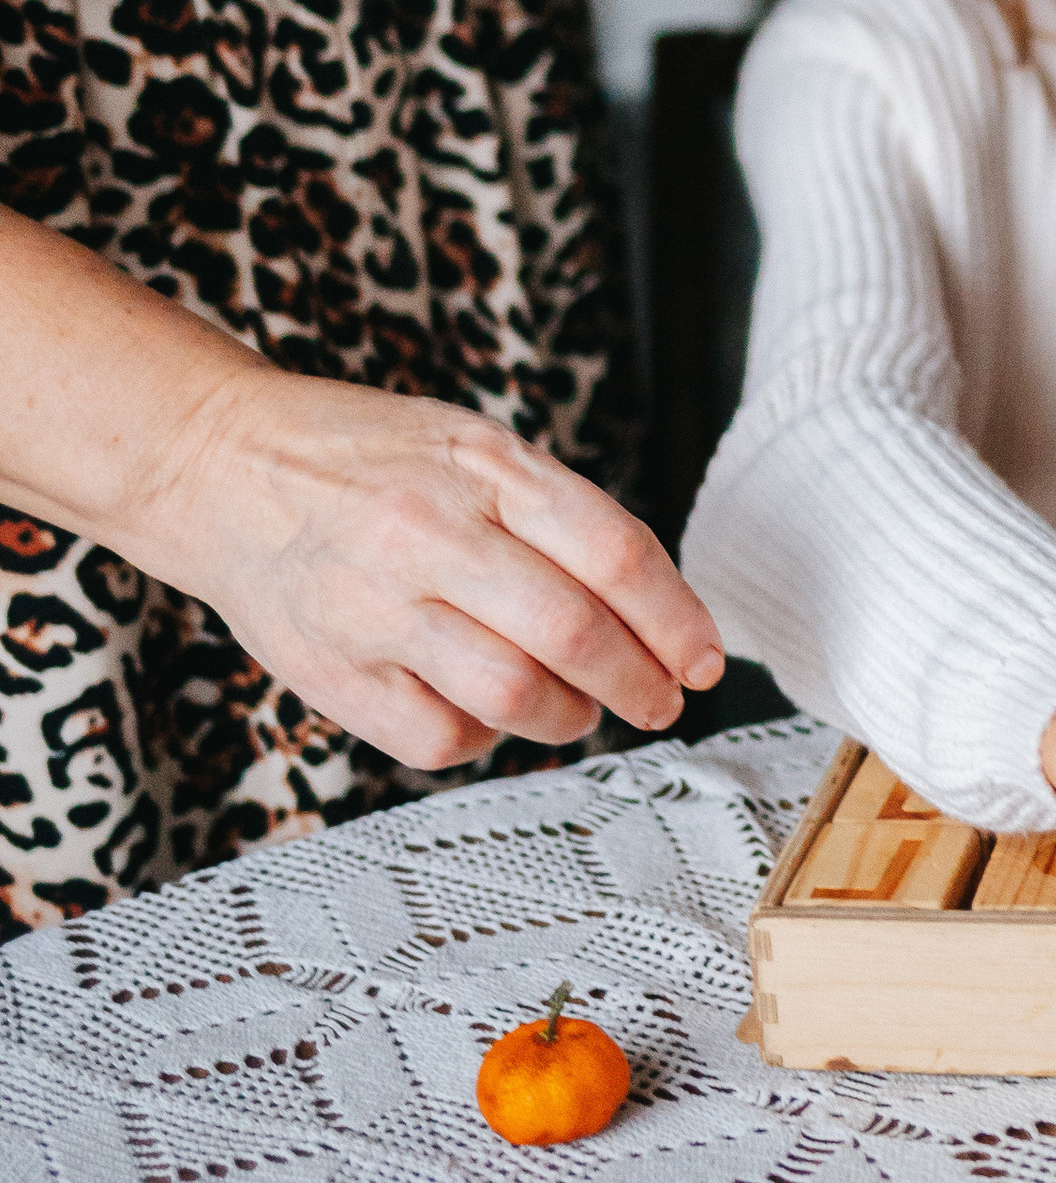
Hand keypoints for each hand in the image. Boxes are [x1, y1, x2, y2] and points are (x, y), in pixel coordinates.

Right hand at [138, 364, 725, 770]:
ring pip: (515, 697)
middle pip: (574, 634)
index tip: (704, 661)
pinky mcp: (332, 673)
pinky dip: (486, 738)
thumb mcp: (474, 443)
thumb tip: (658, 609)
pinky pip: (440, 739)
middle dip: (640, 683)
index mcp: (485, 465)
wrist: (222, 464)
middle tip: (660, 700)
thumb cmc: (368, 456)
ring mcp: (376, 607)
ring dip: (570, 716)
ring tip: (579, 705)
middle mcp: (432, 533)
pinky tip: (489, 711)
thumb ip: (558, 514)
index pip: (615, 555)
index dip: (678, 621)